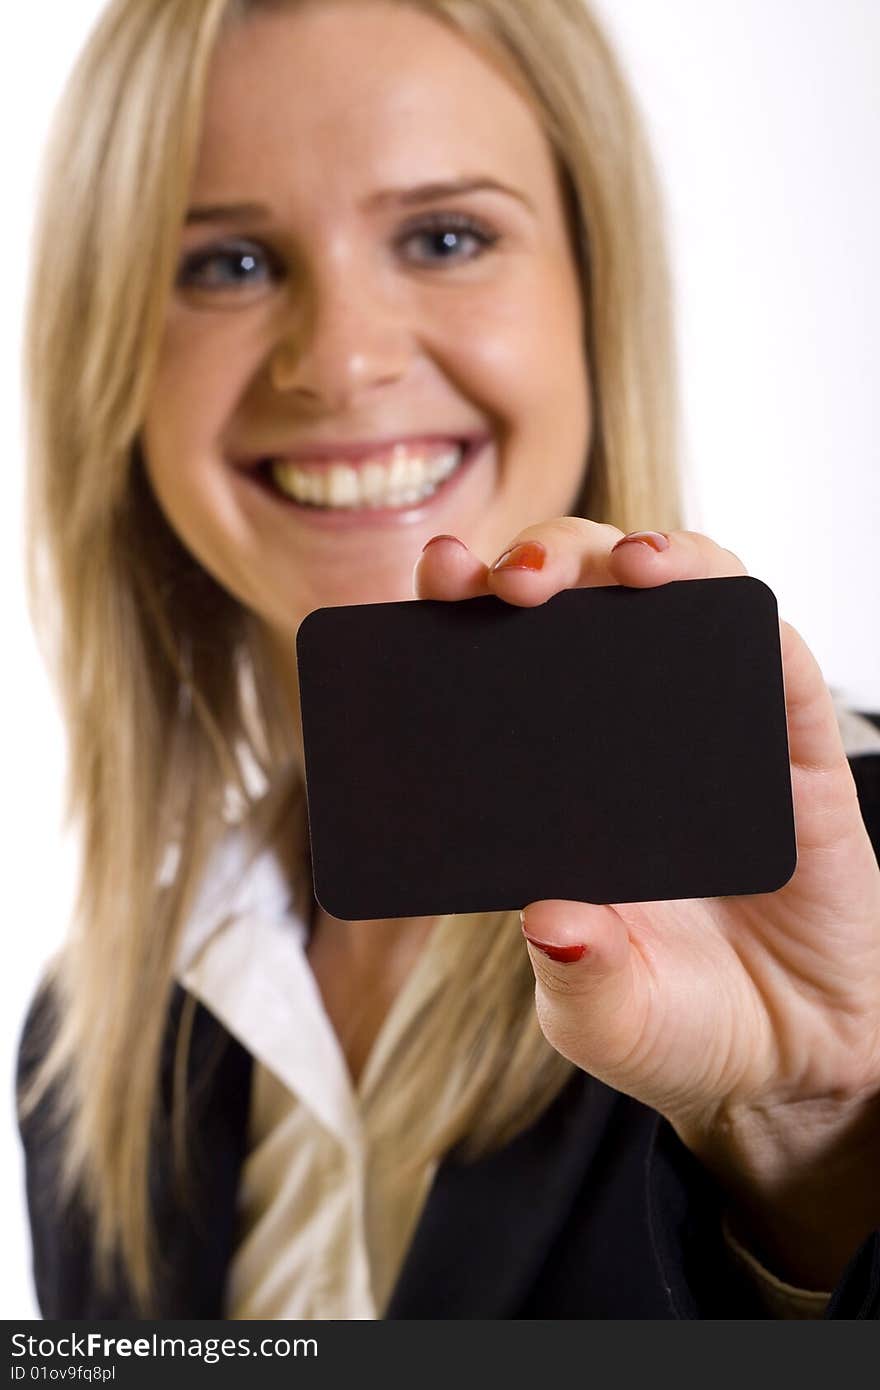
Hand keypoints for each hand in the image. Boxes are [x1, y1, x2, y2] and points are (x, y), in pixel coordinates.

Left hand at [414, 519, 879, 1286]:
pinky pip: (774, 656)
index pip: (497, 666)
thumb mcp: (605, 1015)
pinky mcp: (791, 744)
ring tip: (621, 567)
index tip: (434, 582)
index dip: (463, 613)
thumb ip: (578, 975)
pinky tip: (707, 596)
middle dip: (541, 563)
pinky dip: (740, 609)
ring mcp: (710, 729)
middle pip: (579, 605)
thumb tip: (550, 917)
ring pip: (673, 599)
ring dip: (640, 557)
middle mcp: (624, 736)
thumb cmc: (680, 1023)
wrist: (794, 1052)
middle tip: (510, 581)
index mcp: (552, 783)